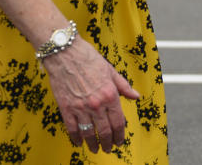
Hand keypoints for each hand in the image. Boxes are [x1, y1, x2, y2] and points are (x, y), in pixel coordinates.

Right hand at [41, 38, 139, 152]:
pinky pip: (72, 129)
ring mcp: (80, 107)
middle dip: (108, 143)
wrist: (65, 52)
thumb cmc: (88, 58)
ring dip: (93, 144)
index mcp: (110, 94)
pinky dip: (76, 138)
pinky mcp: (66, 108)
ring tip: (95, 149)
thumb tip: (136, 96)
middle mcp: (97, 104)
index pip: (118, 121)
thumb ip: (123, 86)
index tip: (120, 141)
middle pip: (105, 131)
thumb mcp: (110, 70)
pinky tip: (79, 142)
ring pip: (89, 133)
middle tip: (109, 148)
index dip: (120, 134)